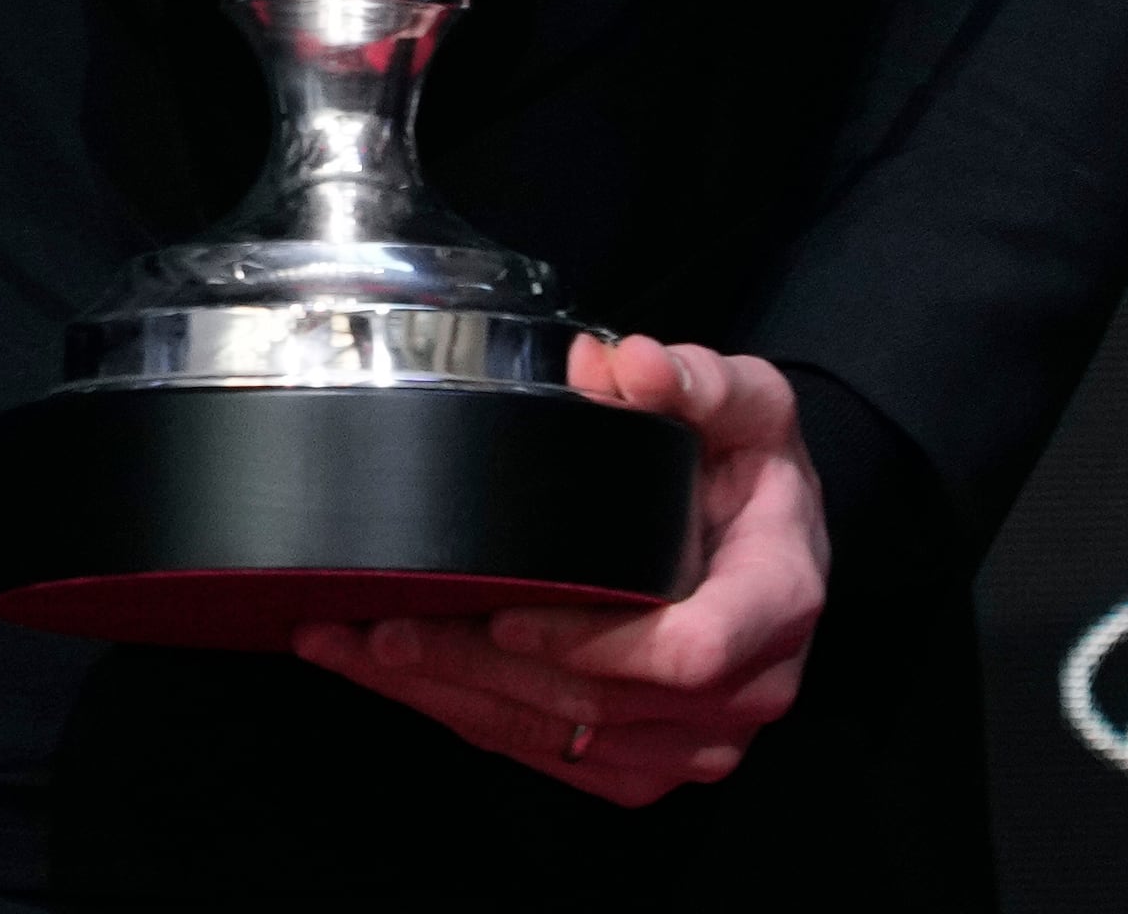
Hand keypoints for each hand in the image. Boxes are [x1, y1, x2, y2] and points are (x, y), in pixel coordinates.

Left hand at [289, 334, 822, 805]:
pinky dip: (466, 716)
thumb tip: (631, 367)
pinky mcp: (646, 761)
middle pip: (597, 703)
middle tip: (378, 627)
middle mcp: (745, 687)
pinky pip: (550, 754)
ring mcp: (695, 738)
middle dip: (474, 669)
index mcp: (775, 600)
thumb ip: (695, 379)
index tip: (503, 617)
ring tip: (352, 648)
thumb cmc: (750, 468)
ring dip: (446, 696)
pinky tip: (396, 676)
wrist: (770, 530)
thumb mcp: (744, 403)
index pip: (688, 651)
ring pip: (558, 736)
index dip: (589, 644)